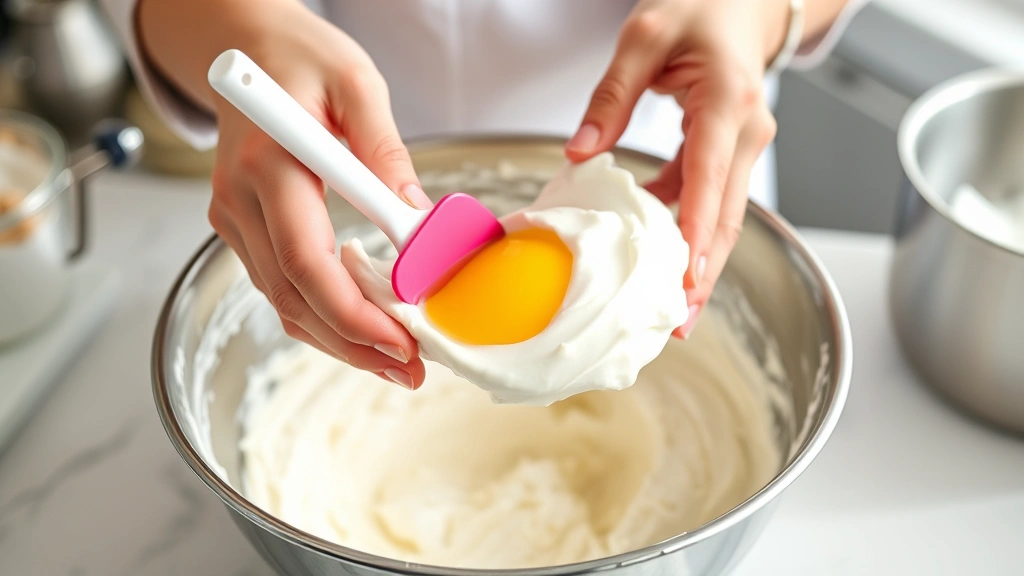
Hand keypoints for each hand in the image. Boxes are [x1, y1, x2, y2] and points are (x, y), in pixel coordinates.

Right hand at [139, 0, 429, 387]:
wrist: (245, 45)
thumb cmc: (301, 58)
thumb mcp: (359, 85)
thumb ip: (386, 154)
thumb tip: (419, 224)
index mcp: (267, 162)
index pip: (304, 260)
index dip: (352, 313)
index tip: (402, 341)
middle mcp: (238, 199)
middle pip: (292, 297)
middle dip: (353, 344)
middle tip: (411, 368)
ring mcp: (233, 217)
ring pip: (283, 302)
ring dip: (339, 340)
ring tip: (396, 360)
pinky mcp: (241, 226)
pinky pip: (281, 285)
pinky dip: (322, 316)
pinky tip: (363, 330)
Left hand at [566, 0, 788, 337]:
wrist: (742, 2)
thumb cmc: (698, 11)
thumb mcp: (643, 38)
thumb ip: (610, 96)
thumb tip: (578, 153)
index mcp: (726, 101)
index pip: (709, 176)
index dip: (697, 230)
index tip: (685, 277)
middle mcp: (745, 132)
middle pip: (727, 216)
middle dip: (705, 273)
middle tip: (679, 322)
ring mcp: (743, 146)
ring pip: (724, 218)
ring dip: (702, 266)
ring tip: (674, 312)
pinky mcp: (730, 154)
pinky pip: (711, 202)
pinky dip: (690, 235)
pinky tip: (663, 263)